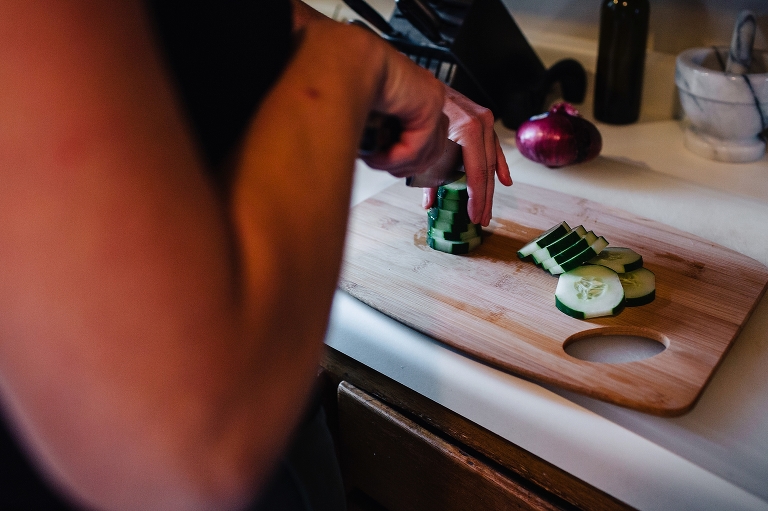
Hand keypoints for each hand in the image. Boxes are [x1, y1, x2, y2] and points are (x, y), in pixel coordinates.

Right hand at [357, 47, 447, 177]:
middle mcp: (427, 97)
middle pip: (432, 150)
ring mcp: (432, 100)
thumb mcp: (370, 121)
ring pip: (426, 153)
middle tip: (380, 165)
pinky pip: (416, 147)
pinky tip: (376, 156)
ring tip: (374, 161)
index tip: (387, 166)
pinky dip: (394, 158)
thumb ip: (384, 138)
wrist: (345, 62)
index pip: (428, 141)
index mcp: (416, 97)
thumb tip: (382, 162)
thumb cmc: (347, 84)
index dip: (408, 161)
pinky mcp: (430, 105)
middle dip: (405, 166)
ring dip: (397, 164)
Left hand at [423, 87, 512, 226]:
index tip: (474, 216)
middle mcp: (481, 122)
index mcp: (468, 129)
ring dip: (490, 187)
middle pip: (487, 169)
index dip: (477, 198)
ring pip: (491, 160)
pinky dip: (499, 165)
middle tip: (481, 219)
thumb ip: (427, 175)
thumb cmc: (417, 111)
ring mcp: (484, 119)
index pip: (477, 172)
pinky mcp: (482, 119)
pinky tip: (505, 181)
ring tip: (487, 208)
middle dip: (484, 198)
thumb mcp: (422, 145)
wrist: (416, 81)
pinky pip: (493, 146)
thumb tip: (429, 204)